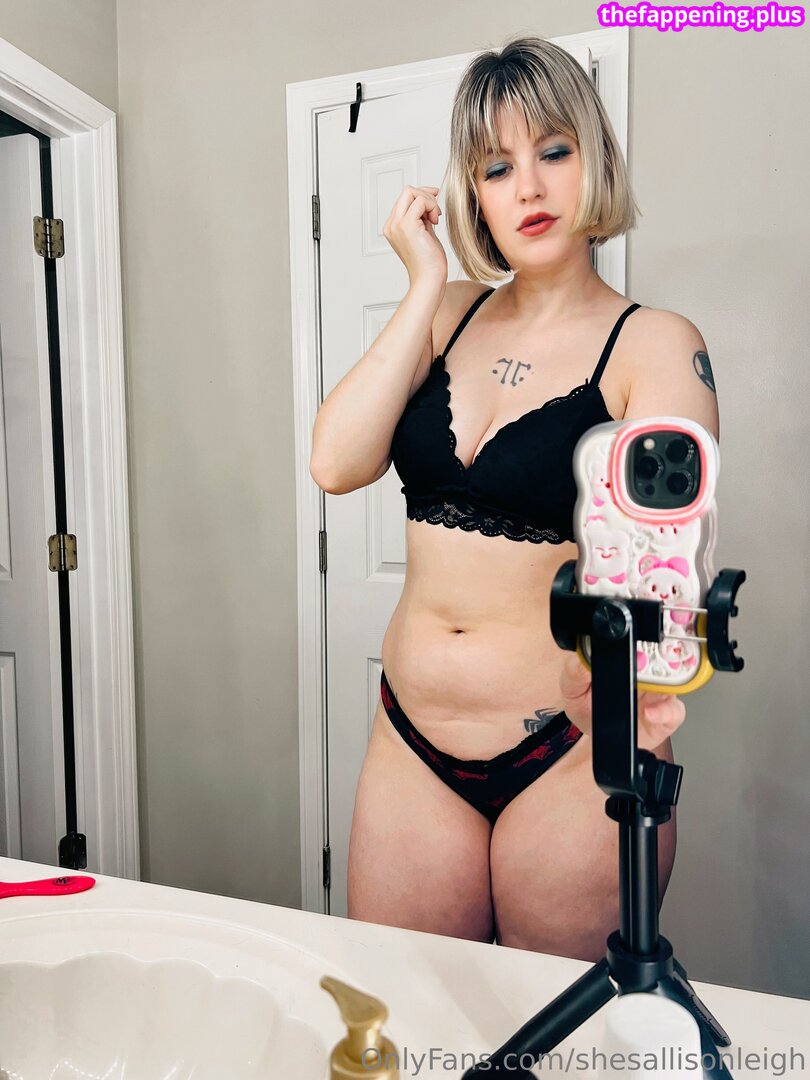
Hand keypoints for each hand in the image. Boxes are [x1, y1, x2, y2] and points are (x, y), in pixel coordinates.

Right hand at [382, 185, 447, 286]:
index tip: (434, 210)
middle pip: (407, 191)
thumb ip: (422, 217)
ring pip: (412, 192)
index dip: (422, 199)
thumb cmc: (429, 262)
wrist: (428, 279)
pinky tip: (435, 222)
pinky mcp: (406, 225)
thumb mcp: (424, 233)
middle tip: (436, 213)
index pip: (405, 199)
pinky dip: (432, 206)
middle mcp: (391, 225)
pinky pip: (420, 200)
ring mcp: (397, 224)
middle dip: (426, 196)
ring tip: (435, 219)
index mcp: (393, 227)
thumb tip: (429, 198)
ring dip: (430, 201)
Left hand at [559, 652, 685, 751]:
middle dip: (654, 659)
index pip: (635, 642)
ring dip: (663, 682)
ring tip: (647, 687)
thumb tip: (583, 658)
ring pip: (672, 681)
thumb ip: (575, 672)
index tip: (628, 642)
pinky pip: (674, 710)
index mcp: (623, 660)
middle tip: (641, 665)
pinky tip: (649, 712)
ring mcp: (657, 693)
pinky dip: (664, 711)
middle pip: (660, 658)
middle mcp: (645, 673)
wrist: (599, 738)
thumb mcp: (572, 688)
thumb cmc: (588, 708)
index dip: (635, 639)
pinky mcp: (666, 715)